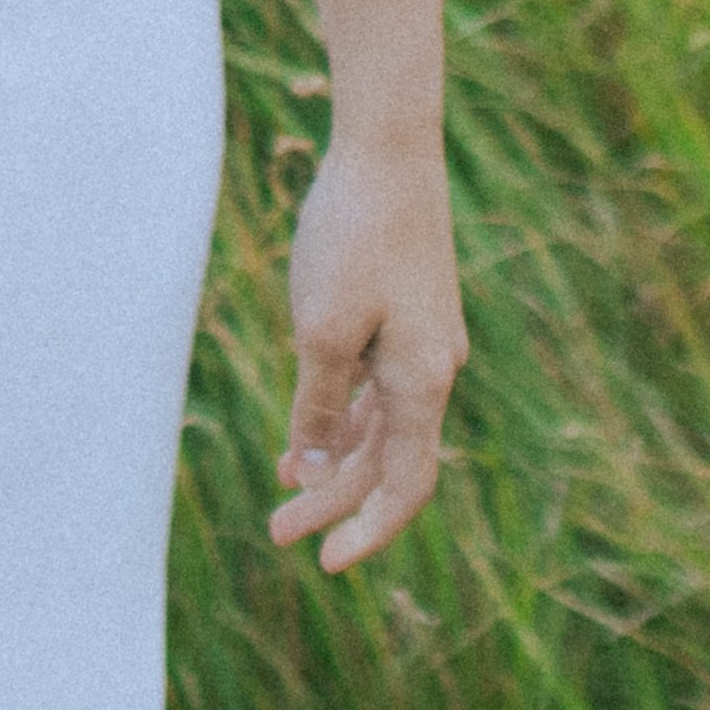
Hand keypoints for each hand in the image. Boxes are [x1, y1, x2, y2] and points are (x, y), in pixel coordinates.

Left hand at [269, 118, 465, 570]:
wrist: (388, 147)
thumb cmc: (353, 235)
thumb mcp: (321, 330)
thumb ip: (319, 404)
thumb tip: (313, 465)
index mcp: (423, 380)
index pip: (406, 485)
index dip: (368, 530)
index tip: (324, 562)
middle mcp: (434, 368)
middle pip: (388, 460)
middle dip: (334, 501)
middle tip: (275, 531)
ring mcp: (423, 339)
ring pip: (382, 424)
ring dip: (335, 459)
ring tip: (284, 486)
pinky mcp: (406, 312)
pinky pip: (378, 385)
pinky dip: (344, 414)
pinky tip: (308, 429)